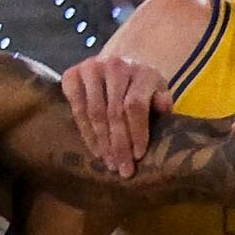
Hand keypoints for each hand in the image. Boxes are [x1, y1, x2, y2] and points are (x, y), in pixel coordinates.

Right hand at [61, 50, 172, 177]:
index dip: (136, 132)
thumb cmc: (143, 87)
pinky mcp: (71, 74)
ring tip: (109, 163)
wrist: (119, 65)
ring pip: (94, 112)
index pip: (135, 105)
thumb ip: (163, 102)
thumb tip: (162, 109)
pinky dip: (86, 132)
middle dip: (118, 145)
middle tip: (122, 169)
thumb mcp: (160, 92)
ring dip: (101, 142)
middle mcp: (115, 65)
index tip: (138, 156)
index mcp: (141, 71)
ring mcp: (90, 67)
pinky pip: (77, 108)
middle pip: (114, 112)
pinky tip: (95, 148)